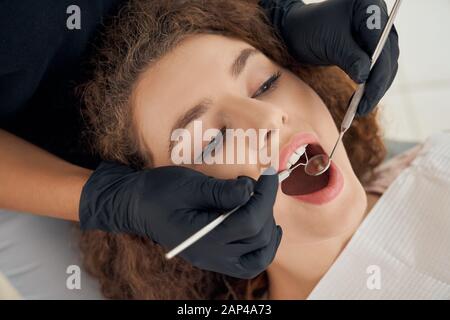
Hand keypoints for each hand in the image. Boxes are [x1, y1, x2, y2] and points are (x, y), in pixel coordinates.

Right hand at [79, 161, 281, 278]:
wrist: (137, 207)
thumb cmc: (159, 192)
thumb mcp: (190, 185)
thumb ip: (221, 191)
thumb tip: (250, 190)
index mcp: (204, 237)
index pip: (250, 221)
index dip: (266, 196)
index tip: (270, 174)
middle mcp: (211, 256)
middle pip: (257, 237)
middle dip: (266, 206)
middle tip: (261, 183)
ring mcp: (213, 260)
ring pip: (259, 256)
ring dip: (268, 228)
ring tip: (261, 203)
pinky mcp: (215, 257)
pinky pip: (248, 263)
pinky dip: (262, 248)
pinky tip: (264, 227)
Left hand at [261, 0, 398, 115]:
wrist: (296, 32)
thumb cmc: (309, 30)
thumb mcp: (330, 44)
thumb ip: (351, 58)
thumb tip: (366, 78)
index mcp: (369, 7)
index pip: (381, 43)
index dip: (377, 70)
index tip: (368, 92)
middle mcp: (378, 17)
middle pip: (388, 55)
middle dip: (378, 83)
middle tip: (364, 107)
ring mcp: (376, 33)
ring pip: (386, 64)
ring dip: (376, 87)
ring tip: (361, 108)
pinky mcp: (370, 47)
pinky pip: (377, 68)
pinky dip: (371, 85)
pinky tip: (360, 100)